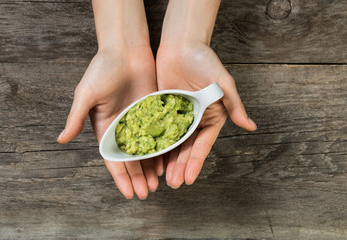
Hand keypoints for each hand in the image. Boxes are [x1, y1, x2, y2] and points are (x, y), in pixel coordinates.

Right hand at [58, 47, 162, 198]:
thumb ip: (76, 118)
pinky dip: (164, 148)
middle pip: (132, 158)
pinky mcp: (154, 111)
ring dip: (152, 167)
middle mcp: (124, 127)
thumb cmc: (103, 69)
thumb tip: (61, 140)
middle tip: (147, 193)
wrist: (126, 49)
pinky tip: (169, 161)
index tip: (129, 194)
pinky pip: (160, 134)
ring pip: (147, 149)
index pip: (114, 159)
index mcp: (107, 127)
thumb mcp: (87, 94)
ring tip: (159, 183)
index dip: (121, 177)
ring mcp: (141, 121)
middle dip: (138, 177)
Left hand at [156, 42, 256, 188]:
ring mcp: (177, 117)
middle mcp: (195, 120)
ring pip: (172, 143)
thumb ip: (234, 105)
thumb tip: (251, 127)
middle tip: (173, 184)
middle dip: (180, 166)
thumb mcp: (222, 82)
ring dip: (168, 160)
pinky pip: (158, 130)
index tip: (188, 178)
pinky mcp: (163, 110)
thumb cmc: (204, 61)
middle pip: (187, 148)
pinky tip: (151, 158)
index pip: (202, 144)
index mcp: (211, 116)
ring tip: (163, 178)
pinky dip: (156, 144)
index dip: (195, 162)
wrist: (181, 44)